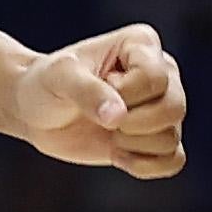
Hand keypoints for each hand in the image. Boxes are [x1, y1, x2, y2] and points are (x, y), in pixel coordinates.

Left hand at [6, 26, 188, 178]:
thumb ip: (87, 91)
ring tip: (107, 132)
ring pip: (171, 138)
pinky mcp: (157, 139)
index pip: (155, 78)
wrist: (37, 111)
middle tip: (104, 119)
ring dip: (133, 145)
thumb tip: (118, 117)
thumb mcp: (59, 78)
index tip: (96, 89)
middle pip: (174, 108)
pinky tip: (118, 154)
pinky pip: (173, 161)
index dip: (125, 94)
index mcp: (142, 45)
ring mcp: (161, 108)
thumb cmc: (47, 83)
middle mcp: (162, 73)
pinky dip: (145, 166)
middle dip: (133, 124)